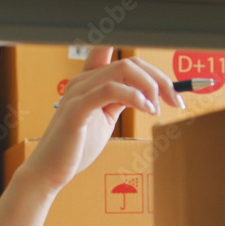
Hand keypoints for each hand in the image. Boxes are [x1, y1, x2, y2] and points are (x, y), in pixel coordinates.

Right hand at [20, 47, 185, 192]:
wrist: (50, 171)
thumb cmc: (75, 147)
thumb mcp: (104, 119)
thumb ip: (118, 102)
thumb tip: (144, 94)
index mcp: (88, 81)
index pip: (116, 53)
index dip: (144, 62)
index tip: (168, 83)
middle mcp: (82, 80)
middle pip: (130, 62)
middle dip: (159, 78)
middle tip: (174, 99)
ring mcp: (78, 92)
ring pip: (123, 70)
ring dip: (150, 86)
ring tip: (158, 107)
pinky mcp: (77, 109)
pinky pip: (110, 90)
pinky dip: (134, 96)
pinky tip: (146, 108)